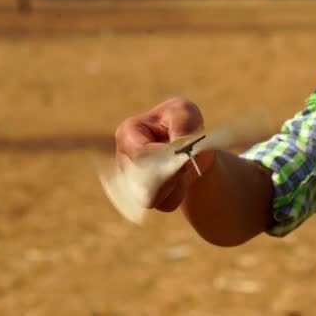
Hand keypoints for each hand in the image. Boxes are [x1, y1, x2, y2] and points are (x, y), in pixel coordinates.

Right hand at [114, 97, 214, 211]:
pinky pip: (163, 204)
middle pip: (144, 178)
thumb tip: (178, 148)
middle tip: (185, 162)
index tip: (183, 151)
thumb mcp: (185, 112)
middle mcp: (124, 159)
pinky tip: (181, 181)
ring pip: (153, 196)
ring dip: (175, 185)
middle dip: (171, 173)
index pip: (140, 154)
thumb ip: (181, 123)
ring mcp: (131, 181)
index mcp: (127, 134)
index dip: (165, 156)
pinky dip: (178, 194)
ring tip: (183, 169)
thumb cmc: (183, 122)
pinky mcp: (145, 197)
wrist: (191, 146)